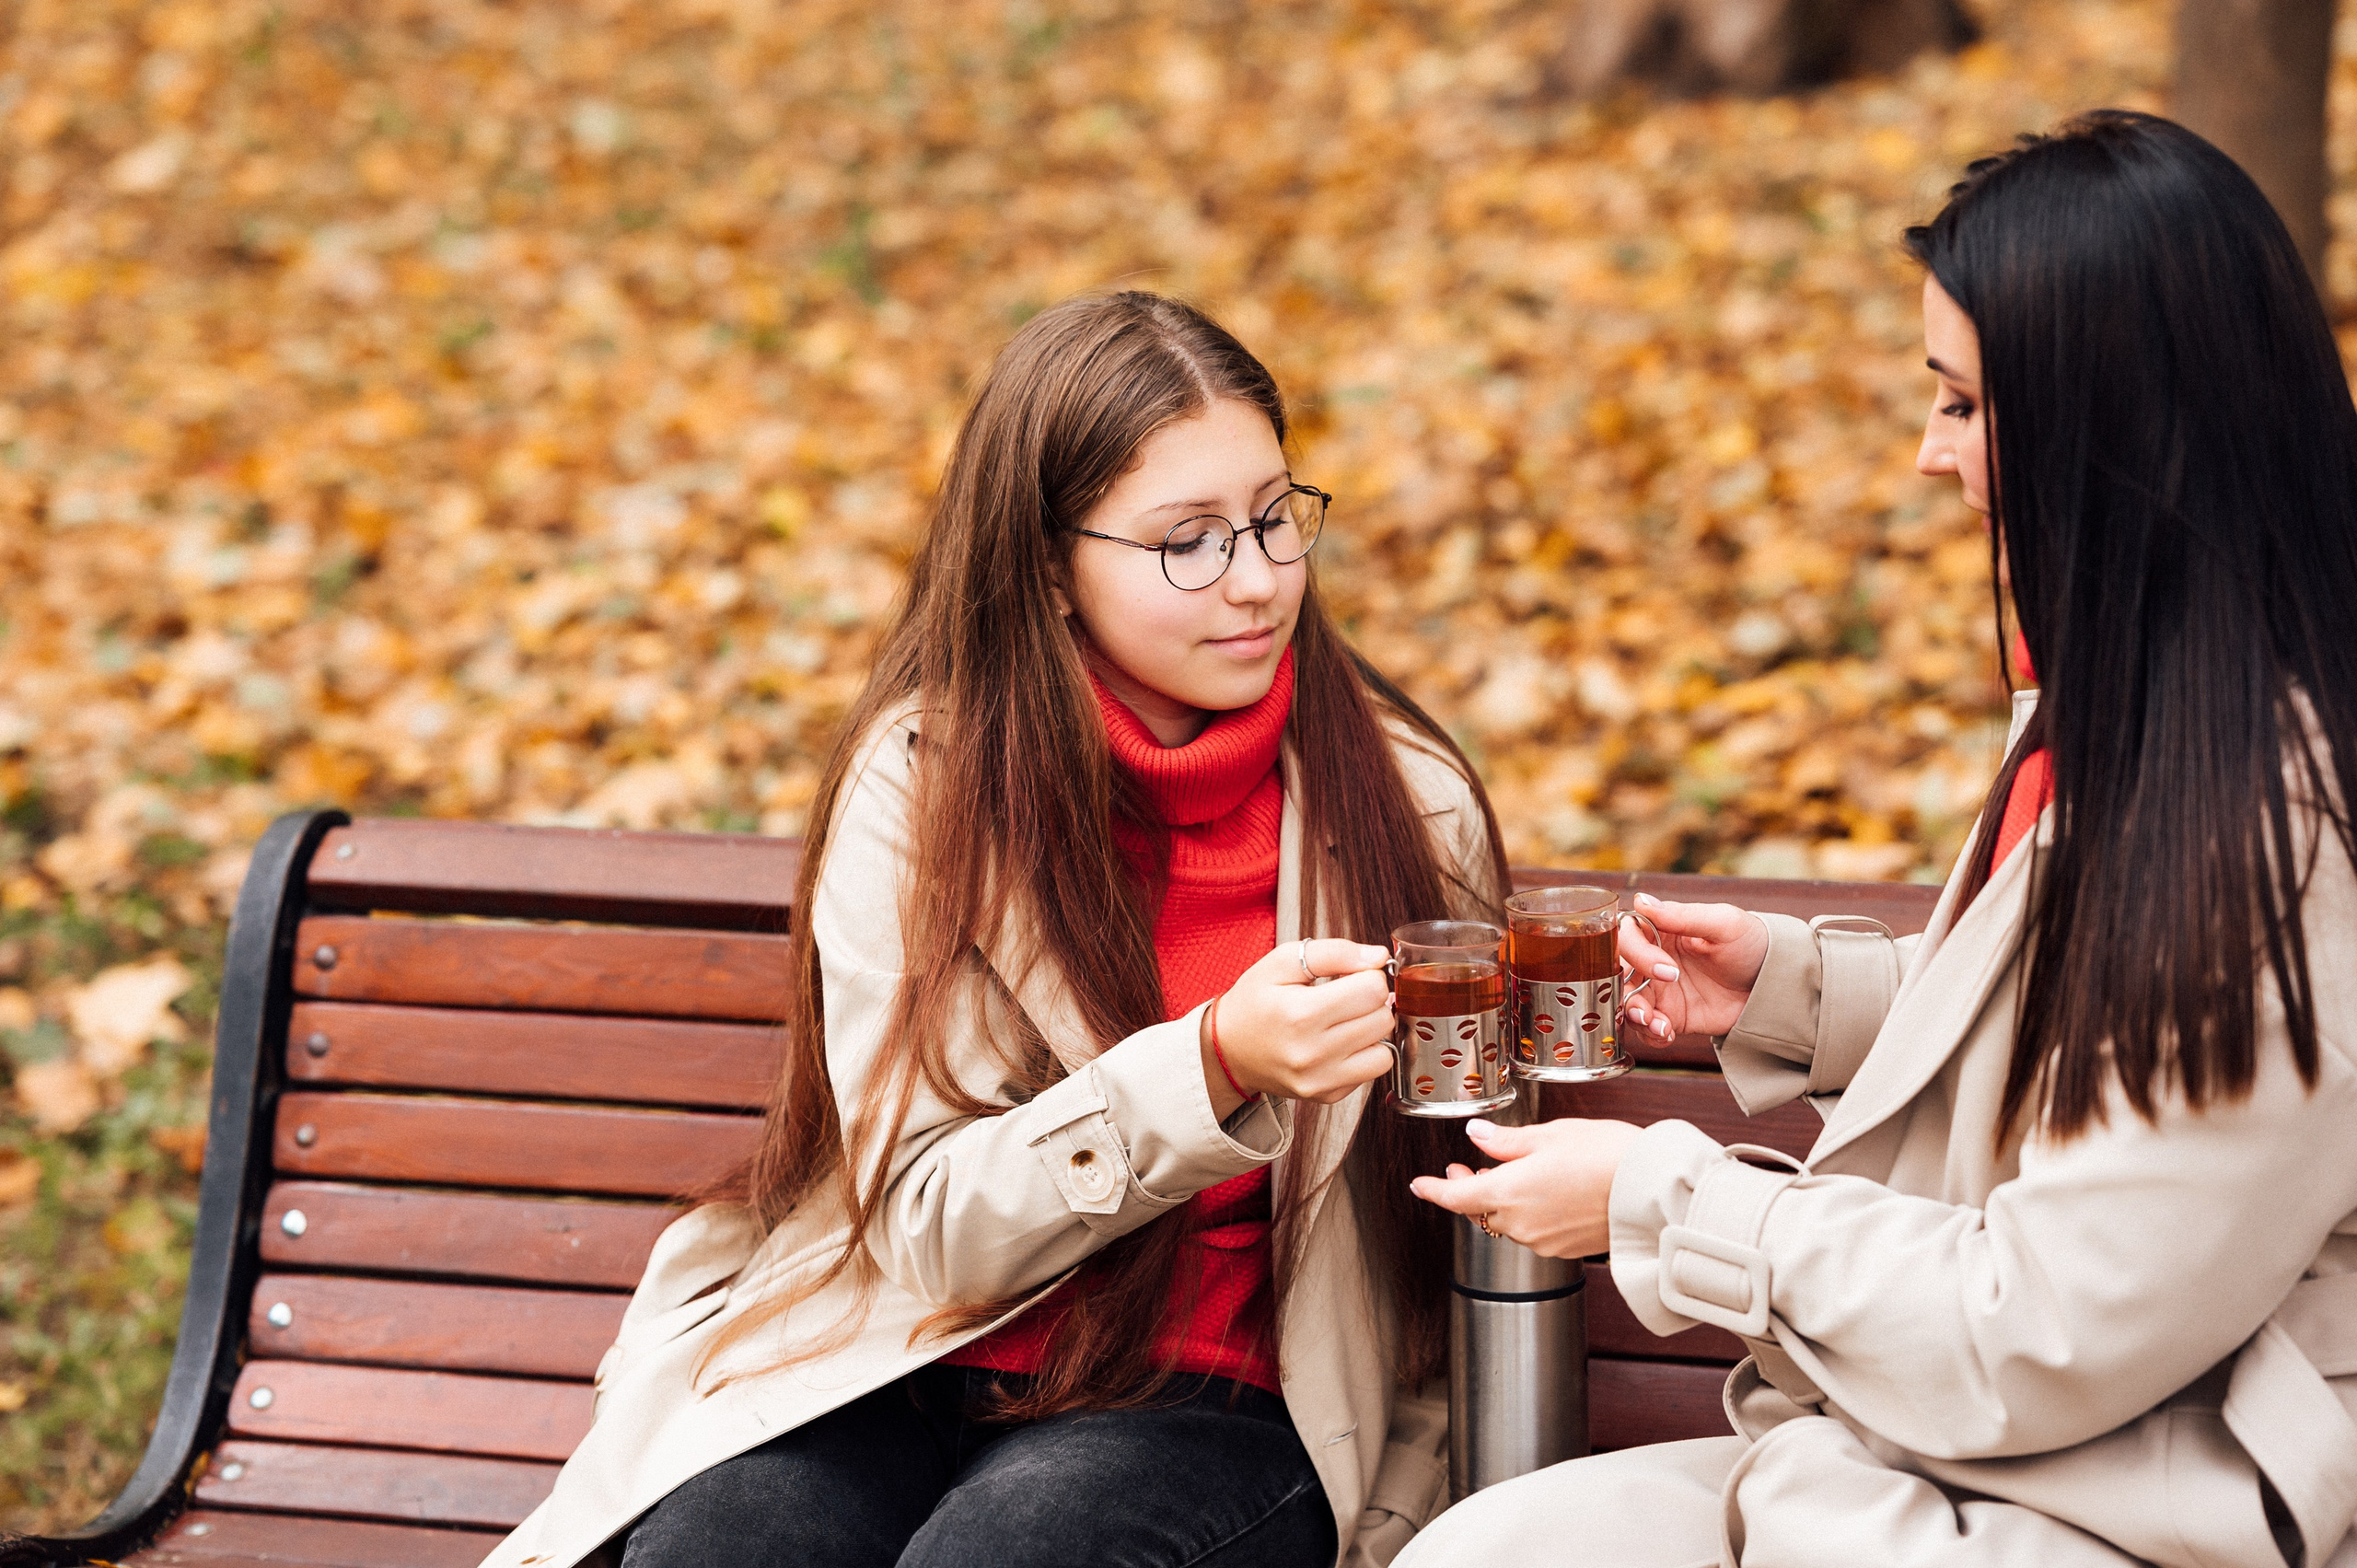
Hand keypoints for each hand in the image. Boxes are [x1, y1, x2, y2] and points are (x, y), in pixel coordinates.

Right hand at [1202, 939, 1393, 1113]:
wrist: (1226, 1050)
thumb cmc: (1253, 1002)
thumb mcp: (1281, 962)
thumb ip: (1333, 952)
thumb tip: (1378, 956)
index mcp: (1300, 1014)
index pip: (1372, 990)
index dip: (1368, 975)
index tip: (1351, 976)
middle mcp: (1312, 1054)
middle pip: (1383, 1019)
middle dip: (1371, 1002)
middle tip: (1347, 997)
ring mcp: (1320, 1080)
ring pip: (1385, 1051)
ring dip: (1372, 1031)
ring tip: (1347, 1021)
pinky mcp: (1327, 1096)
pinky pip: (1371, 1073)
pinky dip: (1363, 1055)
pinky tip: (1339, 1044)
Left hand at [1408, 1118, 1641, 1258]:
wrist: (1652, 1191)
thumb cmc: (1607, 1155)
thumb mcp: (1551, 1135)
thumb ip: (1507, 1141)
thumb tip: (1476, 1135)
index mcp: (1508, 1192)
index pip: (1455, 1198)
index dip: (1433, 1190)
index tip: (1418, 1184)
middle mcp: (1521, 1223)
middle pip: (1480, 1212)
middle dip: (1469, 1190)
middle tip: (1465, 1169)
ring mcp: (1543, 1241)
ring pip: (1508, 1223)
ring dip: (1502, 1202)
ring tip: (1513, 1175)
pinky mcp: (1566, 1250)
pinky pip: (1534, 1232)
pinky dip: (1529, 1214)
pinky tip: (1544, 1194)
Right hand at [1619, 894, 1767, 1043]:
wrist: (1775, 983)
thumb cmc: (1750, 942)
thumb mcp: (1723, 923)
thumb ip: (1682, 915)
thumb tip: (1641, 900)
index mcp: (1661, 931)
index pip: (1626, 937)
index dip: (1636, 954)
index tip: (1667, 970)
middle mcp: (1652, 959)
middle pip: (1617, 972)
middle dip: (1626, 992)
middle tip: (1649, 1007)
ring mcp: (1659, 989)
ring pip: (1626, 1002)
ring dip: (1635, 1016)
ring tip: (1658, 1025)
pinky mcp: (1671, 1015)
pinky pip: (1647, 1028)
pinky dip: (1650, 1034)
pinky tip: (1666, 1033)